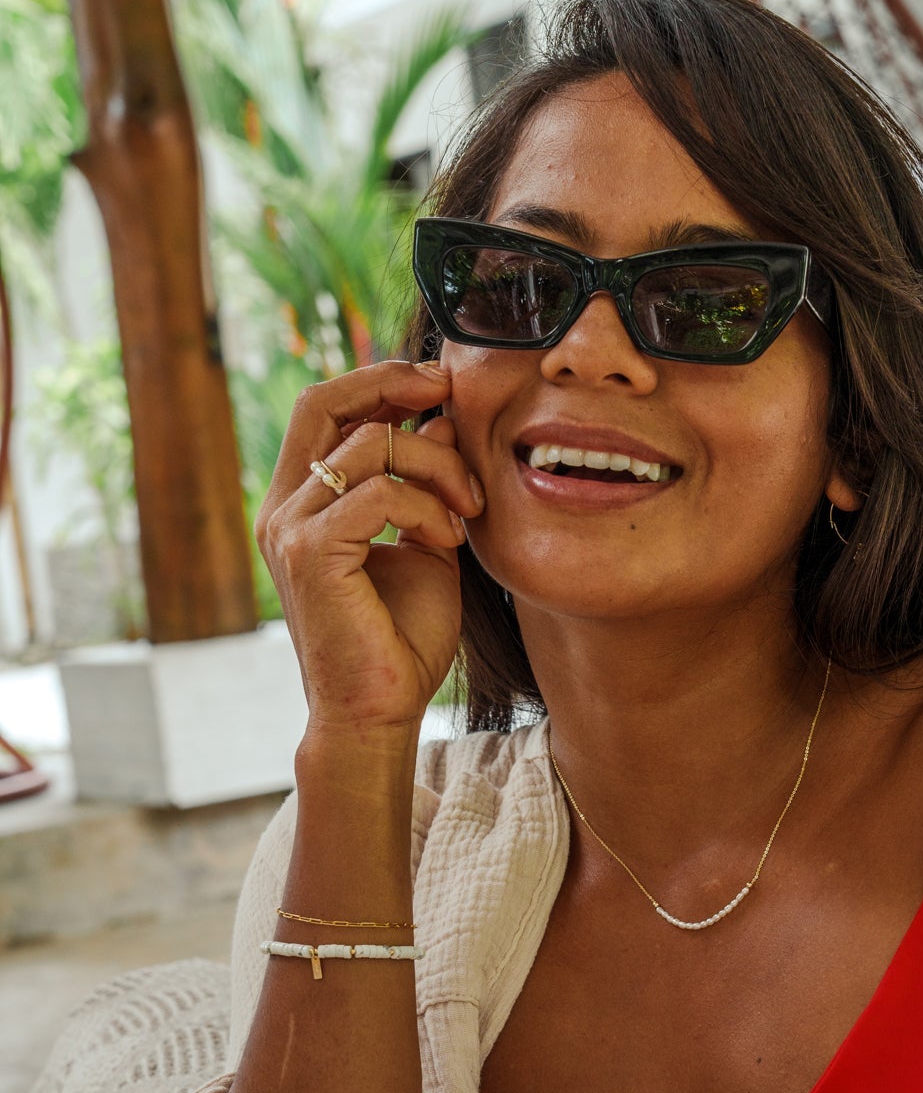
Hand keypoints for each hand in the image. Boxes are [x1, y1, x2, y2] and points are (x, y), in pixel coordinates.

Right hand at [255, 359, 484, 735]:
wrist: (380, 711)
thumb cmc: (401, 638)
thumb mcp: (425, 543)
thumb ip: (427, 483)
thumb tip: (442, 416)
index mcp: (303, 501)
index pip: (326, 408)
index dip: (380, 381)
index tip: (441, 384)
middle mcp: (284, 507)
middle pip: (323, 400)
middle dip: (391, 381)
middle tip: (450, 388)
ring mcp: (289, 528)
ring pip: (371, 445)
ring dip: (438, 466)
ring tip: (469, 509)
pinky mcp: (310, 553)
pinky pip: (379, 493)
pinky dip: (427, 508)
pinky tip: (449, 541)